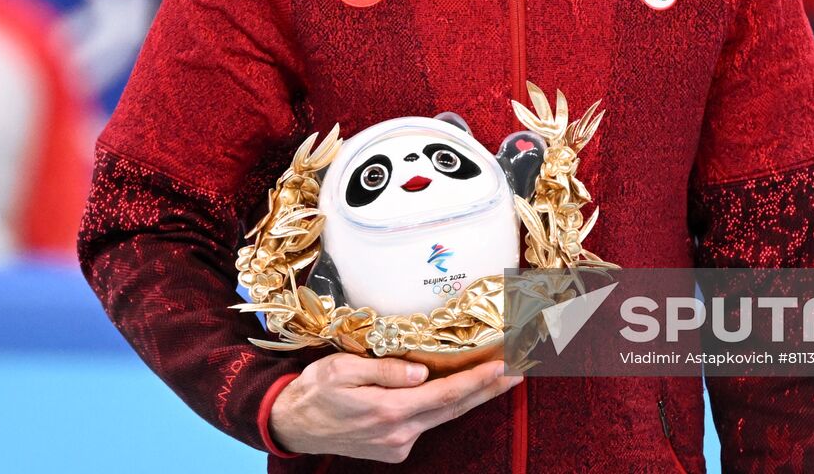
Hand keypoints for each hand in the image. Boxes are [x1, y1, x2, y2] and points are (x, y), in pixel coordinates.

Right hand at [269, 354, 520, 461]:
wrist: (292, 425)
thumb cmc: (315, 390)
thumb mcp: (342, 370)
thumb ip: (384, 371)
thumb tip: (421, 372)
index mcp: (389, 411)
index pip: (446, 394)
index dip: (479, 380)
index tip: (506, 365)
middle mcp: (399, 433)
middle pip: (455, 408)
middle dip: (490, 388)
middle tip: (521, 369)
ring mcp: (398, 444)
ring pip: (444, 416)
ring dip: (472, 396)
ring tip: (500, 375)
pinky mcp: (394, 448)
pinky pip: (426, 422)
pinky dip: (446, 406)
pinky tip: (458, 389)